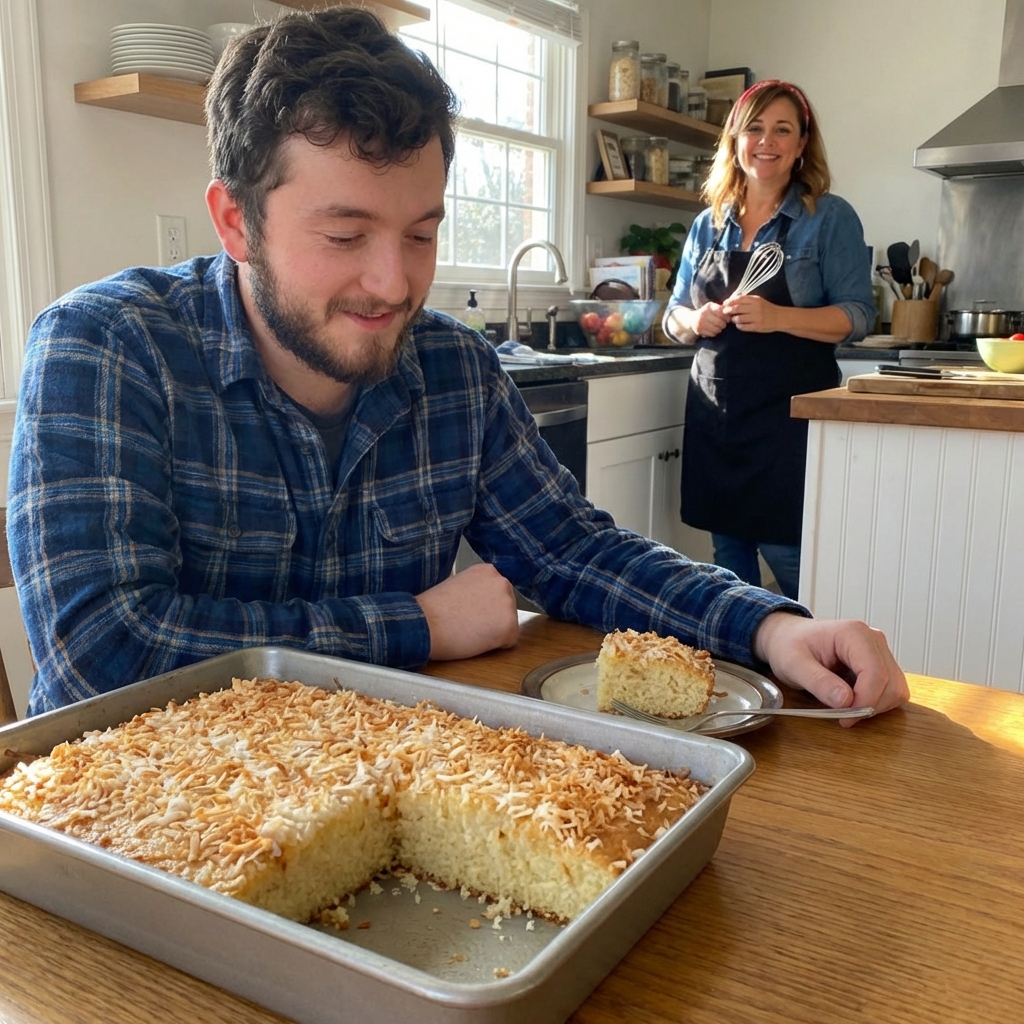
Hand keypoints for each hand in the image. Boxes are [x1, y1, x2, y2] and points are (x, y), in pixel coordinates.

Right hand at [415, 563, 518, 660]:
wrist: (424, 624)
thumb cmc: (432, 610)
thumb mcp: (457, 585)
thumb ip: (476, 590)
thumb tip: (483, 603)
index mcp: (487, 571)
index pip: (497, 593)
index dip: (483, 607)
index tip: (468, 610)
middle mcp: (501, 582)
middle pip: (505, 607)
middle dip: (492, 618)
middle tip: (467, 621)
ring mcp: (507, 603)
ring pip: (508, 624)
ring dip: (493, 631)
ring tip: (469, 629)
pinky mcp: (509, 626)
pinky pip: (508, 642)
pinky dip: (494, 646)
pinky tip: (475, 639)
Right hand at [691, 302, 728, 337]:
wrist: (692, 319)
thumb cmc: (707, 313)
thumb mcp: (713, 308)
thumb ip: (722, 309)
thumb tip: (732, 314)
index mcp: (709, 306)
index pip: (722, 312)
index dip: (727, 317)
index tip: (727, 319)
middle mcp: (703, 313)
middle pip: (720, 322)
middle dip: (724, 324)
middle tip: (723, 324)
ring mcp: (700, 322)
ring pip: (717, 329)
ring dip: (719, 329)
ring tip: (718, 327)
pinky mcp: (699, 330)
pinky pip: (712, 334)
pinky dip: (714, 333)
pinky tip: (713, 330)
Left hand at [721, 294, 780, 332]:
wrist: (779, 317)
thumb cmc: (766, 308)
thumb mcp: (758, 300)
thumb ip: (747, 299)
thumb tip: (732, 299)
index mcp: (755, 300)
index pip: (738, 299)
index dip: (729, 301)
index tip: (724, 304)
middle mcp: (755, 308)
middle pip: (736, 309)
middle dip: (728, 311)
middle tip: (725, 313)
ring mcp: (756, 318)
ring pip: (738, 319)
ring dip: (733, 319)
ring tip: (734, 319)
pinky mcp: (757, 327)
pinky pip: (742, 327)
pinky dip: (738, 326)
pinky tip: (739, 325)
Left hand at [751, 613, 908, 724]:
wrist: (788, 638)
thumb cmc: (789, 645)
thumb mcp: (793, 664)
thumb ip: (818, 682)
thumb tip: (845, 701)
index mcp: (854, 633)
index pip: (876, 673)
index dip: (865, 701)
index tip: (845, 718)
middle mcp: (873, 640)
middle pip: (891, 683)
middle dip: (869, 706)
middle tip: (842, 716)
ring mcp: (879, 652)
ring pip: (895, 689)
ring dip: (874, 706)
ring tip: (845, 708)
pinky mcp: (880, 664)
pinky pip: (890, 690)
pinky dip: (875, 702)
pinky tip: (852, 701)